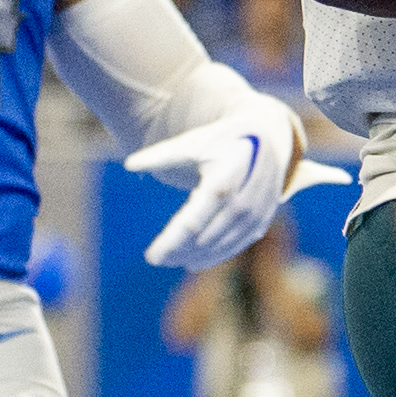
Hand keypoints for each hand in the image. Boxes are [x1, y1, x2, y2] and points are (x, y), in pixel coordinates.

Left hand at [128, 97, 354, 270]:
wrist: (266, 134)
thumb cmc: (220, 139)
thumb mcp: (193, 142)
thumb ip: (162, 155)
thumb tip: (129, 165)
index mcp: (228, 171)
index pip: (195, 217)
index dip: (173, 240)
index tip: (152, 257)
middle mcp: (248, 193)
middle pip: (211, 232)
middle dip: (184, 250)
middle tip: (159, 260)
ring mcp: (261, 206)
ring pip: (228, 241)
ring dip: (201, 256)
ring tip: (175, 261)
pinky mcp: (265, 216)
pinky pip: (241, 241)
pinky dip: (219, 254)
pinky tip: (195, 261)